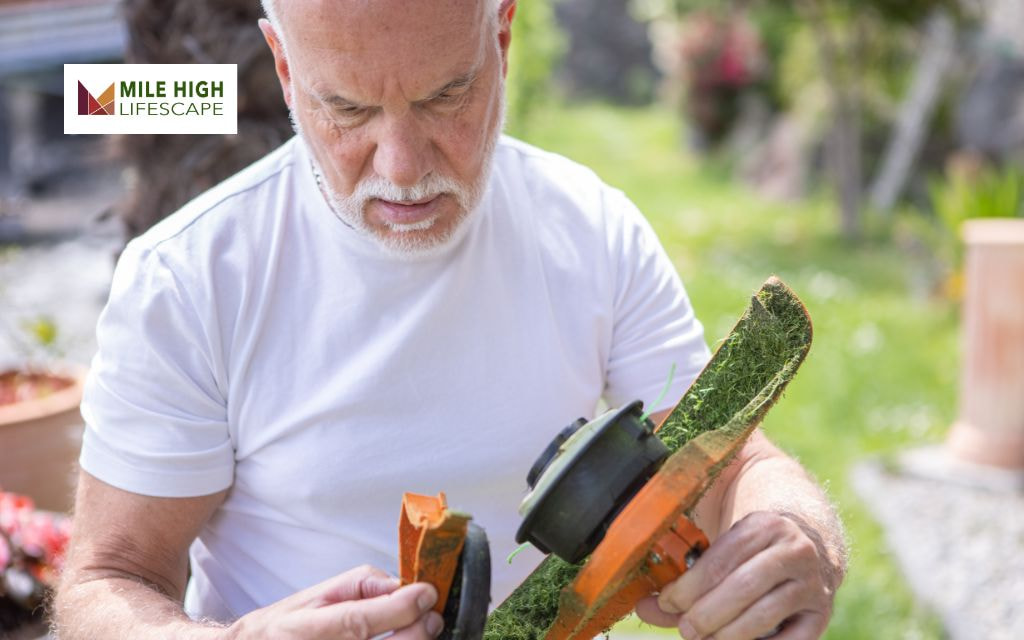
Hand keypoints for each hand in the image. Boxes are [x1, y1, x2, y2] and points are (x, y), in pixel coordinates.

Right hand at [229, 564, 443, 639]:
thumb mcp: (315, 595)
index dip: (398, 608)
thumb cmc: (289, 627)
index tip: (427, 593)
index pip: (356, 620)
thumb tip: (400, 584)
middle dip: (415, 632)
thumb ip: (360, 584)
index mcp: (304, 629)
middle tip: (432, 616)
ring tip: (420, 632)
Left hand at [635, 511, 834, 639]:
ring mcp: (812, 582)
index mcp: (763, 525)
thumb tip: (644, 607)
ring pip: (764, 614)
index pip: (720, 558)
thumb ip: (684, 582)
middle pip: (742, 586)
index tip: (667, 602)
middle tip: (686, 628)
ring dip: (728, 634)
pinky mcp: (821, 613)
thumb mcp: (723, 552)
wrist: (809, 549)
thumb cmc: (751, 555)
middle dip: (706, 613)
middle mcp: (794, 549)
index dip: (689, 586)